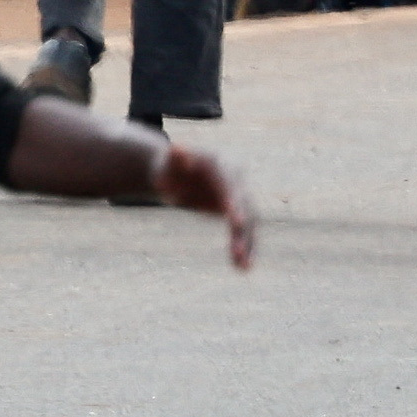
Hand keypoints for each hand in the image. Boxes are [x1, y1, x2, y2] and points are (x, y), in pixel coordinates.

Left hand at [148, 136, 258, 271]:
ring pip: (248, 222)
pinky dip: (244, 247)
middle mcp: (236, 181)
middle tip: (238, 251)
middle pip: (244, 206)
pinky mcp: (236, 211)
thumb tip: (176, 148)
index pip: (230, 186)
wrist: (176, 171)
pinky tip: (242, 268)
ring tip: (244, 267)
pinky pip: (242, 231)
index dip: (233, 203)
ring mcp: (238, 197)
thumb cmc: (169, 165)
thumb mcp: (168, 160)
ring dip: (247, 244)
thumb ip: (175, 157)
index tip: (235, 221)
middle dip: (241, 229)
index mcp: (222, 166)